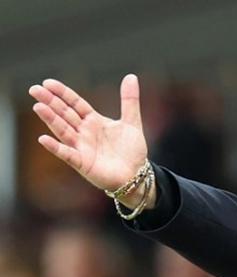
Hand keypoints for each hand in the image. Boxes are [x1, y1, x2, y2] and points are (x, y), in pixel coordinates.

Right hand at [29, 74, 150, 206]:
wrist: (137, 175)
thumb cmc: (131, 151)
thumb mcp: (132, 122)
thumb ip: (129, 101)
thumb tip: (131, 76)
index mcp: (93, 121)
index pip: (75, 104)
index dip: (62, 93)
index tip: (48, 82)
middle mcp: (84, 133)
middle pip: (65, 114)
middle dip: (50, 102)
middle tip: (34, 90)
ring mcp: (82, 147)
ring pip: (63, 131)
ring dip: (50, 120)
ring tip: (38, 107)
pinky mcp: (83, 163)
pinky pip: (67, 154)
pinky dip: (56, 147)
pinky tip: (44, 139)